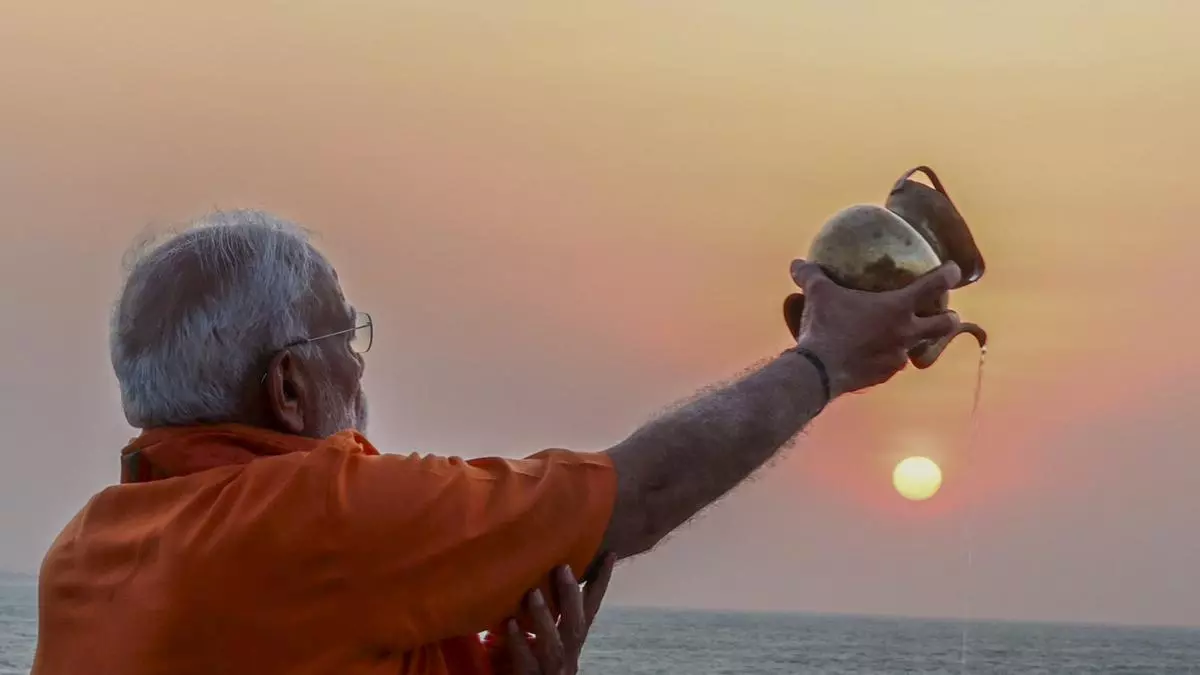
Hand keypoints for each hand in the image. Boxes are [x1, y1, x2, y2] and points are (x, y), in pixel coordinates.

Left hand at [503, 555, 614, 674]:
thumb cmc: (537, 670)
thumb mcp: (548, 643)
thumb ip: (549, 620)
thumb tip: (540, 580)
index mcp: (573, 643)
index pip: (591, 610)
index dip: (600, 584)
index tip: (609, 554)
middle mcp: (569, 656)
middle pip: (577, 624)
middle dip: (571, 596)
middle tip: (562, 566)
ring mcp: (554, 671)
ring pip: (555, 645)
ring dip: (544, 618)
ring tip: (533, 592)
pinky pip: (527, 664)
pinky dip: (519, 644)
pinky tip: (510, 625)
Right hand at [789, 259, 961, 396]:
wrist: (820, 371)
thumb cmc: (826, 326)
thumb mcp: (818, 294)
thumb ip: (811, 275)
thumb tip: (796, 263)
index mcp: (897, 307)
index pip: (934, 286)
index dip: (949, 275)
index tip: (954, 270)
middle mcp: (905, 332)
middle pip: (945, 325)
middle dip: (950, 318)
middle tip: (946, 313)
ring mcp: (898, 356)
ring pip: (919, 348)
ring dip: (917, 341)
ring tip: (906, 336)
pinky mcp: (885, 375)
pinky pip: (895, 364)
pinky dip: (890, 357)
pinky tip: (877, 354)